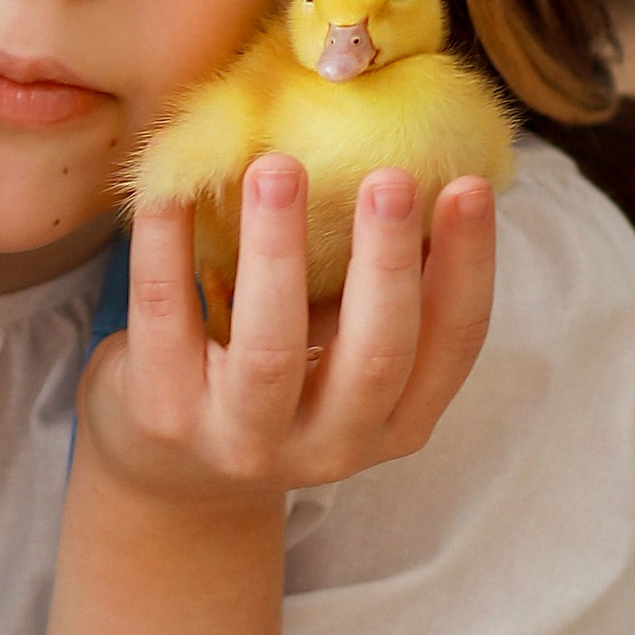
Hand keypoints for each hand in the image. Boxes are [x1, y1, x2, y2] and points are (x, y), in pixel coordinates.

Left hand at [79, 157, 495, 518]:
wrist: (170, 474)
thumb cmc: (274, 380)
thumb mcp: (338, 350)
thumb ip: (376, 285)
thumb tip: (423, 160)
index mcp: (394, 421)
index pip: (452, 345)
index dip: (468, 266)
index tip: (471, 186)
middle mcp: (330, 446)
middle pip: (375, 355)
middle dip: (387, 261)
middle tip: (391, 177)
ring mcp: (242, 439)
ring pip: (270, 348)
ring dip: (278, 250)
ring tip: (277, 168)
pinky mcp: (164, 416)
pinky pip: (166, 317)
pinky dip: (166, 246)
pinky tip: (171, 188)